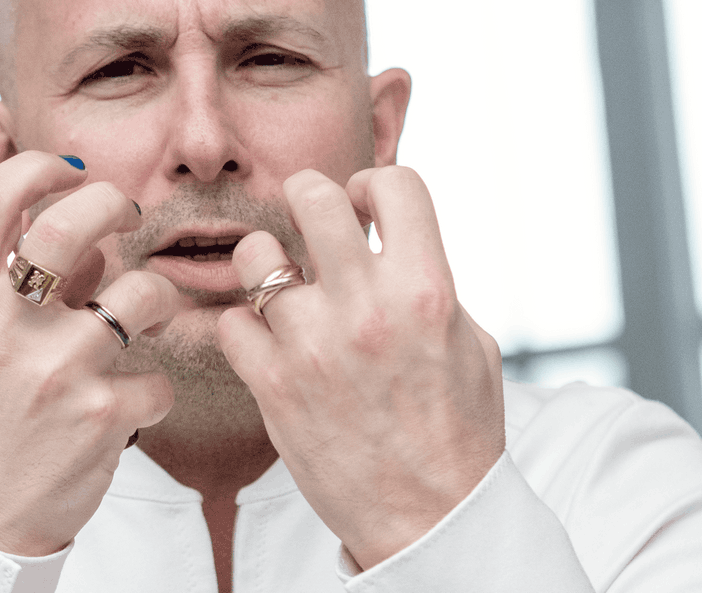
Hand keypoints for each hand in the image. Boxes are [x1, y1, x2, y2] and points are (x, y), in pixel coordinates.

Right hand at [0, 151, 178, 555]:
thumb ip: (0, 277)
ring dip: (155, 301)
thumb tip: (57, 217)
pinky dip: (152, 389)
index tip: (65, 173)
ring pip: (142, 291)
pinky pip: (159, 376)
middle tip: (126, 214)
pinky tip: (127, 402)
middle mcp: (6, 329)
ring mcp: (57, 371)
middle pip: (72, 222)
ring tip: (141, 318)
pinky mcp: (101, 415)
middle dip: (113, 202)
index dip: (36, 168)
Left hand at [217, 166, 504, 569]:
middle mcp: (367, 308)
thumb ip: (428, 280)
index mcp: (427, 290)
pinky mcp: (272, 385)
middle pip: (311, 195)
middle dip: (307, 201)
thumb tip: (385, 238)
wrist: (429, 518)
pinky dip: (245, 329)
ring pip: (255, 254)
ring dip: (266, 265)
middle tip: (309, 229)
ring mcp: (313, 345)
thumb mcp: (470, 342)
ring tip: (282, 290)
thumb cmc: (457, 429)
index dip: (373, 186)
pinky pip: (231, 321)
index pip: (395, 182)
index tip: (365, 210)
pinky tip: (268, 344)